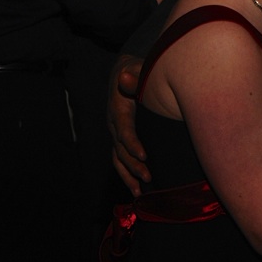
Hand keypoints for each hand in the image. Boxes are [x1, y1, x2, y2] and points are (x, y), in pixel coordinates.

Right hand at [107, 54, 148, 195]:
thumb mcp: (136, 68)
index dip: (132, 144)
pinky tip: (137, 189)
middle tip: (148, 177)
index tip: (143, 156)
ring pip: (117, 158)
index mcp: (118, 109)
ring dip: (127, 176)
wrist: (124, 71)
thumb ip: (134, 74)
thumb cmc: (136, 70)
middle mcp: (113, 124)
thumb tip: (124, 76)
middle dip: (133, 166)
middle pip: (120, 149)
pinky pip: (120, 159)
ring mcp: (114, 132)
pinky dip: (127, 174)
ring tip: (139, 193)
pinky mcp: (119, 138)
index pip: (123, 130)